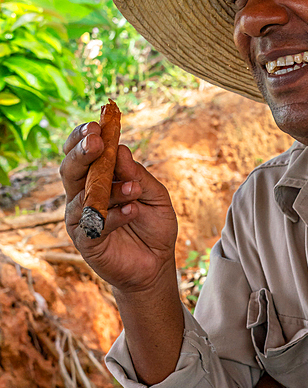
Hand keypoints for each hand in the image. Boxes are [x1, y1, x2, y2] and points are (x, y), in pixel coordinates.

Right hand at [60, 121, 178, 293]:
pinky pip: (94, 224)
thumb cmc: (153, 225)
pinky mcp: (86, 241)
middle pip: (70, 169)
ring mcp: (81, 218)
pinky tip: (133, 212)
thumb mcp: (155, 196)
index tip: (96, 124)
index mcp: (97, 178)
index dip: (83, 137)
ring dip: (110, 189)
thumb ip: (138, 175)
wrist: (157, 263)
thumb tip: (121, 150)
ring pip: (82, 196)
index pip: (81, 152)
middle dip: (81, 153)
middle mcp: (83, 195)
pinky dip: (115, 216)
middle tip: (96, 142)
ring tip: (134, 190)